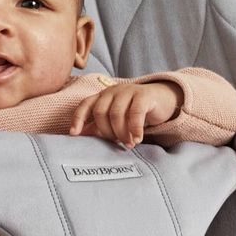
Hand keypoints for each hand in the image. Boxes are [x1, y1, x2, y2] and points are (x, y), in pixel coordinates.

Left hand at [68, 81, 182, 148]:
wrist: (162, 100)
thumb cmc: (135, 112)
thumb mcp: (115, 119)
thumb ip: (100, 126)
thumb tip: (81, 136)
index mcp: (103, 96)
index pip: (85, 105)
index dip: (78, 119)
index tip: (74, 134)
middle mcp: (113, 91)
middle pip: (100, 112)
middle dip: (106, 132)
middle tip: (117, 143)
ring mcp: (128, 91)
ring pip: (116, 114)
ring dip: (121, 133)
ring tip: (129, 144)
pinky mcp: (144, 95)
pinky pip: (135, 113)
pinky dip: (135, 129)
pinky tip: (137, 139)